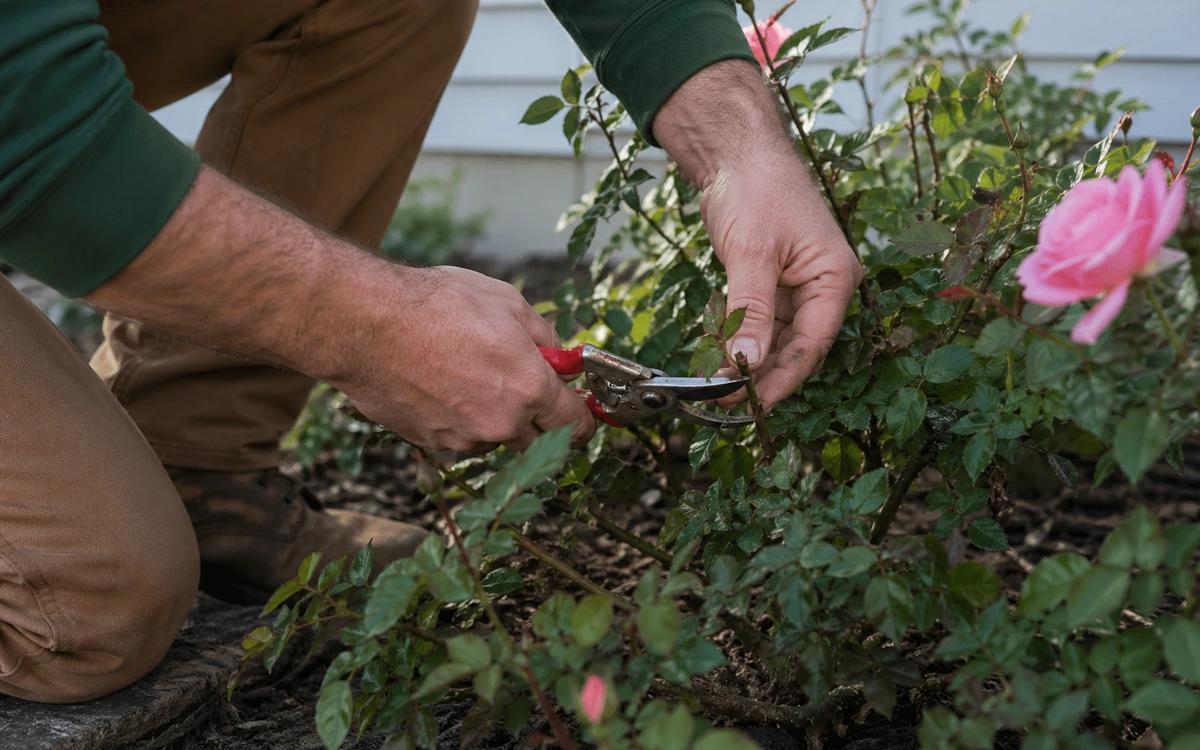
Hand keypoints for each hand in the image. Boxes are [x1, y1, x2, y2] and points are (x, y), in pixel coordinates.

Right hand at [87, 167, 595, 453]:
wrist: (364, 323)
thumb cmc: (435, 304)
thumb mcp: (507, 303)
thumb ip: (545, 338)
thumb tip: (563, 358)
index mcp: (528, 388)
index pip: (577, 424)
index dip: (585, 416)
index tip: (584, 409)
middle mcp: (501, 424)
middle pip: (539, 436)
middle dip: (538, 413)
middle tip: (520, 379)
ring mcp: (464, 439)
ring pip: (497, 438)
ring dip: (496, 417)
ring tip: (466, 372)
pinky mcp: (432, 443)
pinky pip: (461, 438)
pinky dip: (460, 419)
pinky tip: (440, 384)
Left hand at [652, 60, 862, 408]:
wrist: (735, 149)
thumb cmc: (756, 188)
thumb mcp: (753, 253)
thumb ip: (752, 312)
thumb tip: (748, 364)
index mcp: (835, 278)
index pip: (812, 345)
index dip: (782, 380)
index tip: (752, 404)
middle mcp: (823, 287)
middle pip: (797, 349)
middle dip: (765, 377)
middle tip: (728, 402)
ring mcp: (797, 286)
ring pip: (776, 340)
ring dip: (750, 363)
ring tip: (718, 389)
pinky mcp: (771, 283)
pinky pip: (760, 323)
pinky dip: (741, 341)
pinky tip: (719, 359)